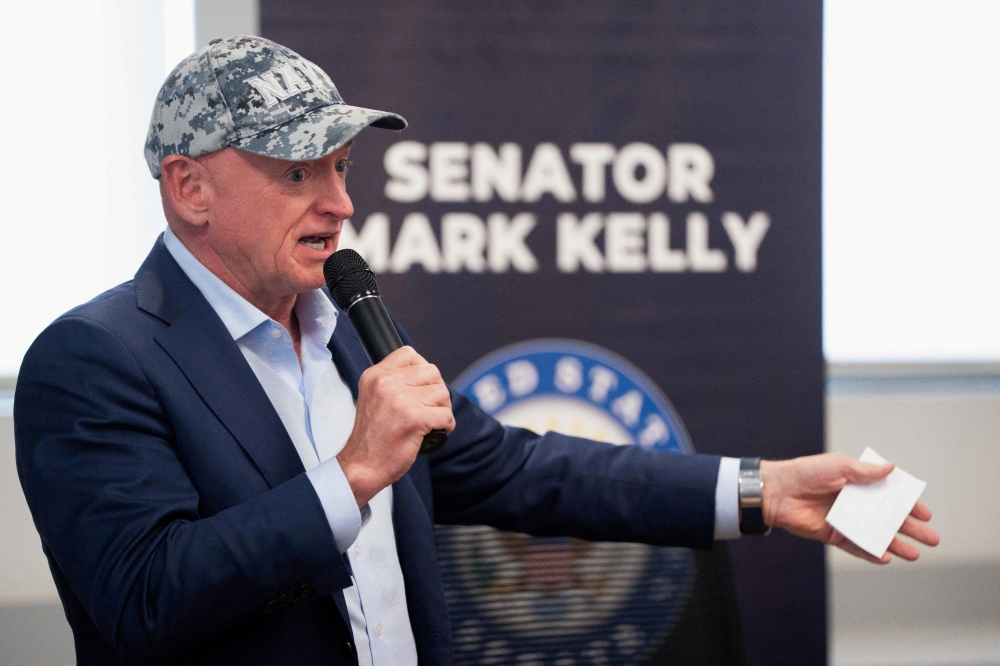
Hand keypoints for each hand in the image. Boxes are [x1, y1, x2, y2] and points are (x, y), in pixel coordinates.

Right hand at [336, 346, 454, 506]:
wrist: (362, 466)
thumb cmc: (372, 438)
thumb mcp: (374, 398)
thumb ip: (394, 382)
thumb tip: (425, 372)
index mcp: (375, 376)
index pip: (409, 354)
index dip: (422, 371)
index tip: (420, 390)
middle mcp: (386, 383)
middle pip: (432, 372)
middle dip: (436, 392)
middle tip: (428, 409)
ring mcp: (400, 400)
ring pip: (442, 393)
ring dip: (442, 410)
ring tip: (430, 422)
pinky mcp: (414, 419)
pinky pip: (446, 415)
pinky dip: (446, 426)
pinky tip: (434, 433)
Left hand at [760, 454, 939, 563]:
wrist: (778, 491)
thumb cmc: (805, 473)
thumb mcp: (839, 465)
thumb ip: (865, 471)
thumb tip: (892, 468)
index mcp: (857, 484)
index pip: (889, 495)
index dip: (908, 505)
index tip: (925, 514)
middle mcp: (854, 503)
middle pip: (888, 518)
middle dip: (910, 529)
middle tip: (932, 539)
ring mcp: (845, 520)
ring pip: (875, 535)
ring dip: (895, 544)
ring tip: (915, 554)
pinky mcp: (833, 535)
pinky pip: (855, 546)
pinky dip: (871, 553)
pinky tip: (886, 557)